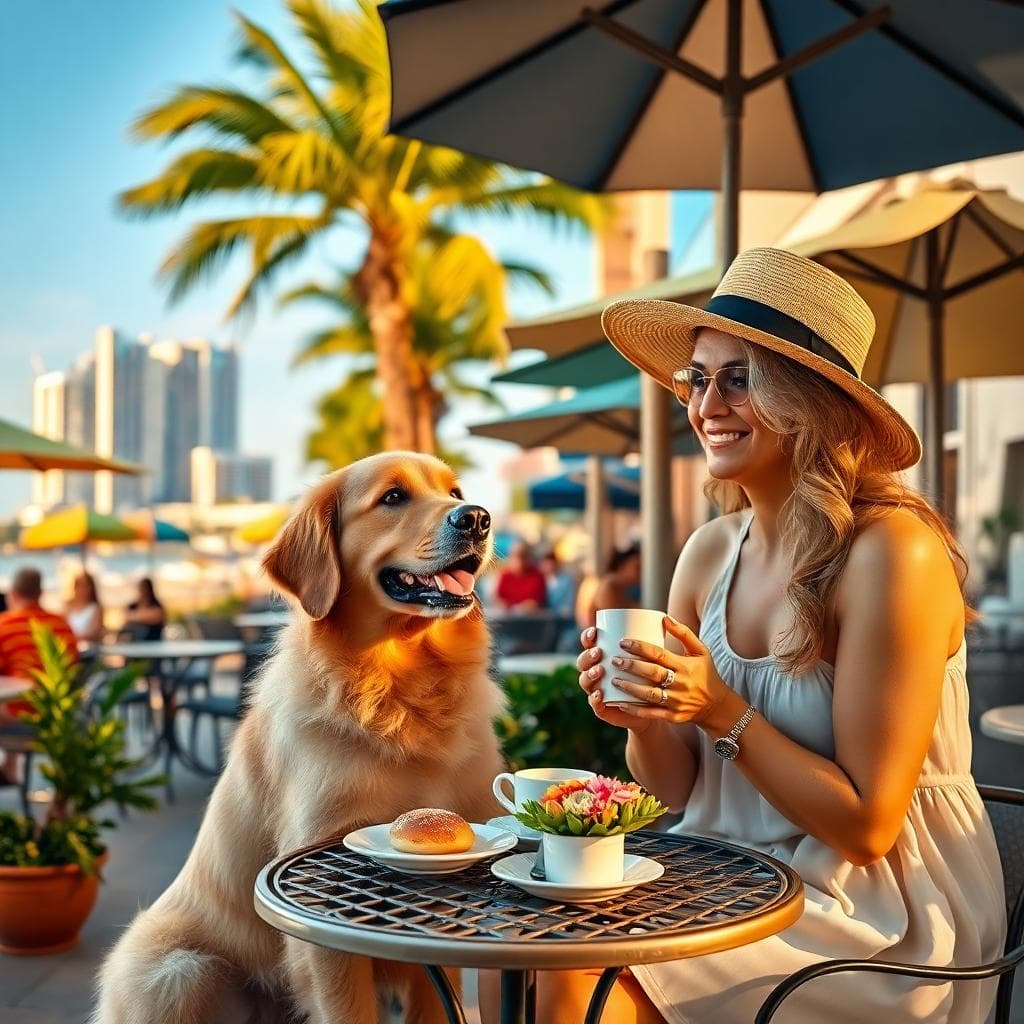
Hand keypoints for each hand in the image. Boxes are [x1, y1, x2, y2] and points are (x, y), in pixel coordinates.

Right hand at [576, 626, 653, 732]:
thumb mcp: (658, 658)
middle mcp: (597, 671)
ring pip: (586, 681)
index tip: (595, 631)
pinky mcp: (603, 708)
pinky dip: (595, 699)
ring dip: (589, 675)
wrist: (655, 707)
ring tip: (600, 671)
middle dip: (587, 656)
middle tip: (599, 652)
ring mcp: (598, 690)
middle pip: (583, 662)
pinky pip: (595, 704)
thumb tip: (665, 617)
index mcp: (604, 656)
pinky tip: (600, 694)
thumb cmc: (655, 677)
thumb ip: (662, 639)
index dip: (587, 637)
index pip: (590, 643)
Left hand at [607, 616, 732, 725]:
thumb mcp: (700, 651)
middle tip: (614, 660)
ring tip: (614, 680)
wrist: (717, 705)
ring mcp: (677, 701)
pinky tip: (620, 703)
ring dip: (630, 688)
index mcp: (685, 666)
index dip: (640, 647)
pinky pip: (652, 714)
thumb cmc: (705, 673)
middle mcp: (681, 684)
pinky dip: (635, 710)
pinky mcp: (673, 716)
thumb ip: (684, 633)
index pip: (659, 654)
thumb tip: (664, 617)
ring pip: (649, 695)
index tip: (623, 642)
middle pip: (652, 673)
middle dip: (631, 666)